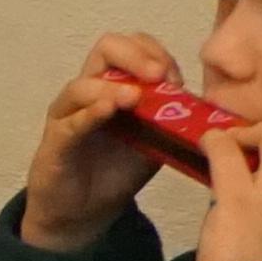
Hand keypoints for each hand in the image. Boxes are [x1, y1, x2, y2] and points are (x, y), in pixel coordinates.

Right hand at [18, 34, 185, 253]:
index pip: (135, 47)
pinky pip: (71, 121)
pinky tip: (108, 110)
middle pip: (106, 48)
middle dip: (135, 56)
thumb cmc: (117, 172)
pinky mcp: (56, 141)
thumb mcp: (156, 141)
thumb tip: (206, 105)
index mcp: (116, 85)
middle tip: (157, 76)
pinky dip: (90, 112)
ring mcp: (69, 115)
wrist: (85, 212)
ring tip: (135, 98)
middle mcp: (90, 92)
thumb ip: (172, 118)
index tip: (176, 79)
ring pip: (84, 84)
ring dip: (112, 86)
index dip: (157, 54)